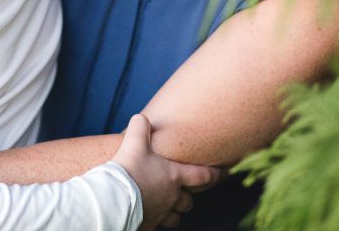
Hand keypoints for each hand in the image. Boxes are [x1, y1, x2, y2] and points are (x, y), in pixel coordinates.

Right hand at [112, 114, 222, 229]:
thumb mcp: (133, 143)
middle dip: (187, 197)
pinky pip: (156, 225)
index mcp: (174, 177)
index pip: (203, 176)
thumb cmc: (128, 170)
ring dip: (173, 211)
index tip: (224, 173)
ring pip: (175, 217)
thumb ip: (139, 128)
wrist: (114, 198)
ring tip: (164, 205)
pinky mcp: (148, 224)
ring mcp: (161, 213)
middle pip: (188, 202)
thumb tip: (141, 118)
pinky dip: (153, 220)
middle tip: (181, 190)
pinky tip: (146, 214)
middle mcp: (172, 197)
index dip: (215, 174)